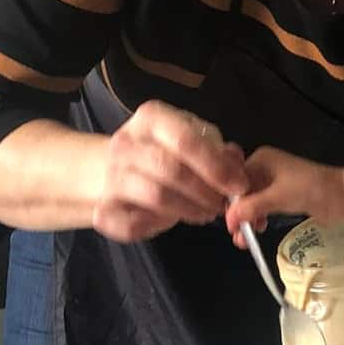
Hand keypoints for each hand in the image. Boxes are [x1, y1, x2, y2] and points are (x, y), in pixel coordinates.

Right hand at [93, 101, 247, 242]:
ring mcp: (112, 175)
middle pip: (173, 171)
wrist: (105, 169)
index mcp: (151, 119)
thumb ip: (215, 150)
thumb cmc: (160, 152)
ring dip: (190, 210)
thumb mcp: (189, 140)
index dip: (216, 167)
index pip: (186, 141)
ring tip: (206, 214)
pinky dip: (160, 226)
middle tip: (223, 205)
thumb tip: (236, 163)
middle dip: (206, 192)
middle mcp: (126, 143)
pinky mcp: (104, 207)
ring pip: (157, 197)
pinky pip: (136, 223)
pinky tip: (172, 220)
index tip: (239, 186)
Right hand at [224, 147, 338, 244]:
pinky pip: (263, 206)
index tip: (229, 224)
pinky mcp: (283, 194)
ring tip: (247, 239)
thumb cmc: (309, 190)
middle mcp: (264, 168)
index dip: (231, 203)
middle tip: (238, 236)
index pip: (235, 180)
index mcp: (261, 159)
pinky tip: (259, 228)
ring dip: (249, 219)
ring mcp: (274, 181)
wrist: (341, 196)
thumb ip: (251, 207)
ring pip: (252, 201)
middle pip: (242, 192)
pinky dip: (259, 217)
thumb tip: (229, 219)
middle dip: (239, 214)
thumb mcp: (277, 197)